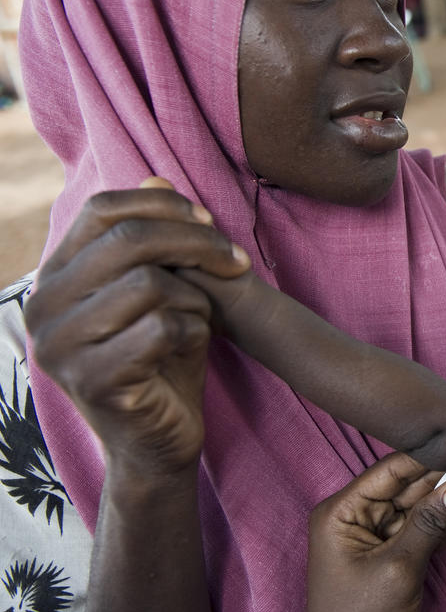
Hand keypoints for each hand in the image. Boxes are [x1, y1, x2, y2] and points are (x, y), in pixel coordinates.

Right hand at [25, 179, 250, 476]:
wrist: (161, 438)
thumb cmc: (164, 357)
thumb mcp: (161, 289)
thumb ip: (154, 239)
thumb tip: (157, 173)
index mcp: (54, 276)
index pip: (102, 209)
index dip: (164, 205)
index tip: (210, 221)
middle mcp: (42, 307)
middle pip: (129, 240)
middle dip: (198, 243)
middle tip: (238, 263)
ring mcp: (59, 347)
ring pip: (148, 283)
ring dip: (195, 297)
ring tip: (201, 318)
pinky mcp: (91, 381)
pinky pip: (160, 328)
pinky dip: (192, 331)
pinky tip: (191, 346)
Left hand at [267, 452, 445, 611]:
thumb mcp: (397, 569)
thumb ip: (429, 523)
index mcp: (344, 510)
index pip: (393, 470)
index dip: (433, 458)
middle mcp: (361, 515)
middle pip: (416, 488)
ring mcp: (380, 534)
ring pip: (429, 510)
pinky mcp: (399, 553)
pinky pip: (431, 533)